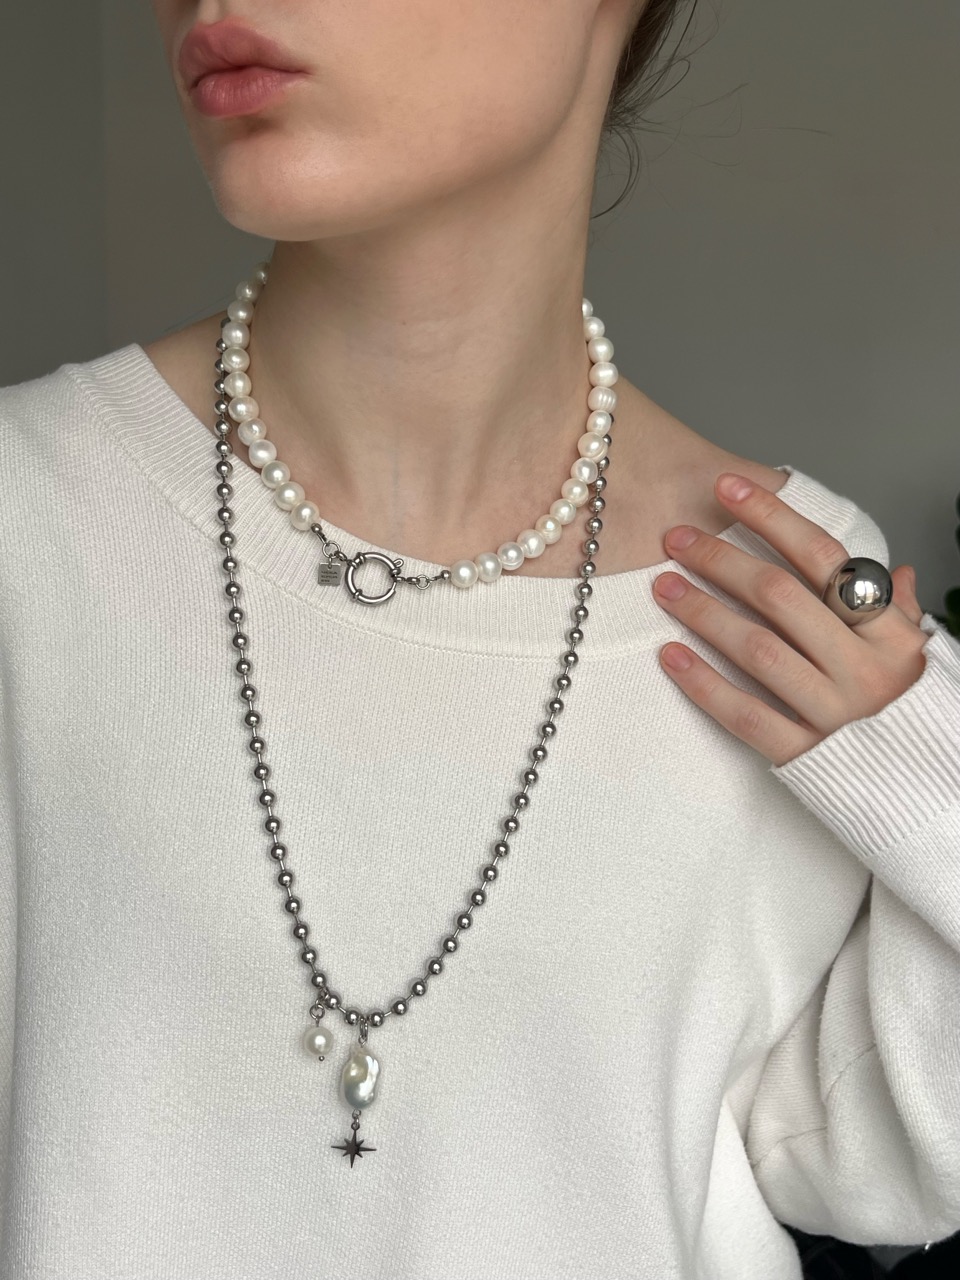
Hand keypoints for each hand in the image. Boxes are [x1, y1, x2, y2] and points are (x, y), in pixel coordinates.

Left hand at [651, 472, 928, 766]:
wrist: (934, 796)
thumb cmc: (917, 716)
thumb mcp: (920, 657)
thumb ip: (897, 612)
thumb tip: (895, 570)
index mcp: (889, 632)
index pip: (824, 557)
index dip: (772, 516)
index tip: (726, 488)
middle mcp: (863, 667)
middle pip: (780, 596)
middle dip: (722, 560)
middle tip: (676, 539)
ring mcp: (835, 714)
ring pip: (758, 649)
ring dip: (704, 613)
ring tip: (664, 587)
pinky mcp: (807, 756)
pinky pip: (747, 715)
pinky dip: (704, 684)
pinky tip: (669, 656)